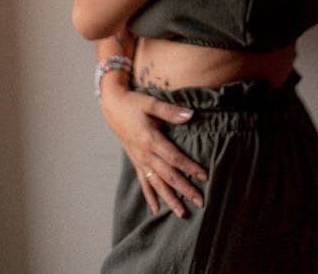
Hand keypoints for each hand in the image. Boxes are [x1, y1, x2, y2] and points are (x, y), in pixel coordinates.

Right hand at [100, 77, 206, 216]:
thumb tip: (190, 115)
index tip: (204, 176)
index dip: (189, 167)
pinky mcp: (135, 161)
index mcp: (150, 139)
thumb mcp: (152, 103)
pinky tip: (156, 209)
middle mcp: (144, 154)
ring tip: (182, 213)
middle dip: (184, 189)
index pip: (174, 158)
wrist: (113, 107)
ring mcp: (139, 160)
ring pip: (156, 184)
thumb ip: (170, 111)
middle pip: (167, 176)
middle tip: (200, 201)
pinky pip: (143, 182)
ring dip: (169, 199)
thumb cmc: (134, 103)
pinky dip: (150, 196)